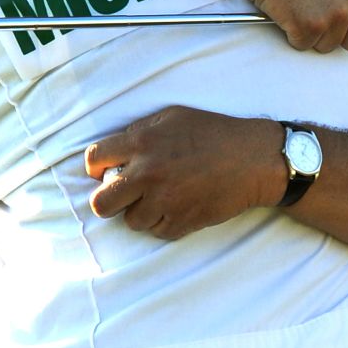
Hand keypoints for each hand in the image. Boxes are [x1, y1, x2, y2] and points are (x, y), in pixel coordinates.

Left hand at [84, 106, 285, 239]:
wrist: (253, 160)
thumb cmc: (213, 133)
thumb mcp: (173, 116)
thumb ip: (141, 130)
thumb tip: (117, 149)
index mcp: (142, 142)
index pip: (95, 159)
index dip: (95, 167)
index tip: (103, 172)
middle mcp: (148, 173)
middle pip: (101, 204)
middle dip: (107, 200)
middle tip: (122, 194)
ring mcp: (165, 201)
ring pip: (130, 221)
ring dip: (140, 211)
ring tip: (158, 198)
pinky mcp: (182, 222)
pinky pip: (157, 232)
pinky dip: (163, 222)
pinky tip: (177, 206)